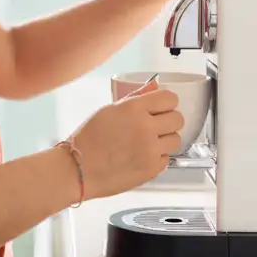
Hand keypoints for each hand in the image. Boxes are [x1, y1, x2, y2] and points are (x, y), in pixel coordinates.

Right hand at [67, 80, 184, 199]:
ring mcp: (150, 150)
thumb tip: (154, 87)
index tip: (162, 108)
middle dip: (169, 121)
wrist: (79, 169)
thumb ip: (134, 99)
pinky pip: (166, 159)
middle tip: (157, 126)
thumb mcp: (108, 111)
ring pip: (176, 140)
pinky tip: (142, 157)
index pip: (169, 98)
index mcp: (133, 108)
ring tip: (149, 143)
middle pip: (177, 119)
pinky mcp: (151, 169)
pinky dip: (157, 158)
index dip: (167, 103)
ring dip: (165, 140)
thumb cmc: (88, 139)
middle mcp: (145, 127)